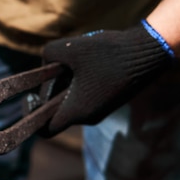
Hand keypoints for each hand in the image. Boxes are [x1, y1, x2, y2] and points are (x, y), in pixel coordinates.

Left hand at [41, 21, 174, 134]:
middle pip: (57, 113)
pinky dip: (81, 85)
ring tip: (74, 65)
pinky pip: (86, 99)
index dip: (33, 117)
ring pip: (72, 104)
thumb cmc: (107, 53)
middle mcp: (88, 118)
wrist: (148, 52)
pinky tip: (87, 65)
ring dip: (67, 87)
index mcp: (76, 113)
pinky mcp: (109, 103)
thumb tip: (43, 68)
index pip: (45, 130)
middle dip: (51, 94)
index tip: (31, 98)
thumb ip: (46, 57)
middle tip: (54, 72)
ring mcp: (100, 112)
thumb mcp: (68, 48)